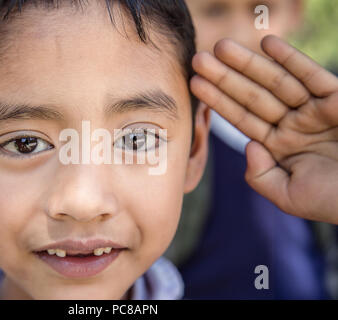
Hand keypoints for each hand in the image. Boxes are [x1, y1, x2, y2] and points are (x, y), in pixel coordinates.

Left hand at [190, 35, 337, 223]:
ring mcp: (313, 110)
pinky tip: (267, 44)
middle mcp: (292, 124)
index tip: (194, 83)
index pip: (241, 118)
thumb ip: (261, 177)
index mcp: (277, 146)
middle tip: (198, 58)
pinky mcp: (337, 98)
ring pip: (275, 82)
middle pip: (251, 96)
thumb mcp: (289, 196)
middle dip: (224, 77)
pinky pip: (312, 75)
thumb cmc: (335, 201)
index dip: (217, 101)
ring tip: (221, 46)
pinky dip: (291, 59)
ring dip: (249, 63)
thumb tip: (248, 147)